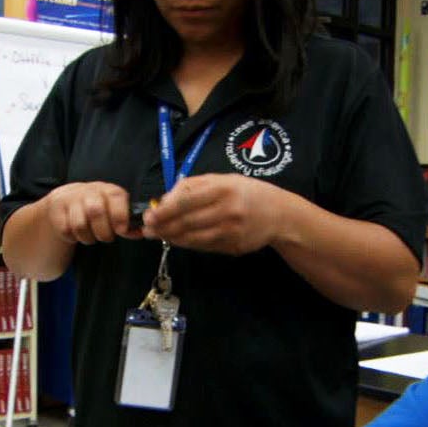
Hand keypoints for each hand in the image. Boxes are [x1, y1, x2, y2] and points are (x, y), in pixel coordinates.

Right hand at [41, 181, 137, 244]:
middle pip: (96, 211)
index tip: (121, 230)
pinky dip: (72, 237)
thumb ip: (127, 223)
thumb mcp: (113, 211)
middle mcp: (89, 190)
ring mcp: (70, 198)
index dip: (120, 215)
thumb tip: (142, 233)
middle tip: (105, 238)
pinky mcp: (55, 208)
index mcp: (107, 189)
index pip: (115, 196)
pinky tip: (75, 233)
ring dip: (87, 237)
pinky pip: (65, 229)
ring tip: (90, 236)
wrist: (64, 202)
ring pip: (79, 224)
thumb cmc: (96, 209)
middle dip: (103, 232)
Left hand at [143, 174, 283, 255]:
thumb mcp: (224, 179)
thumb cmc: (247, 192)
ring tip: (158, 235)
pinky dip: (187, 243)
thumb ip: (194, 186)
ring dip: (172, 238)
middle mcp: (228, 210)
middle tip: (148, 229)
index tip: (149, 215)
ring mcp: (232, 231)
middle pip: (187, 221)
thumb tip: (165, 201)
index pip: (186, 200)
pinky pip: (204, 246)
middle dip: (163, 226)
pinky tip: (177, 239)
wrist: (280, 214)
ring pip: (193, 238)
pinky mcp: (234, 246)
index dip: (165, 210)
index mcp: (224, 188)